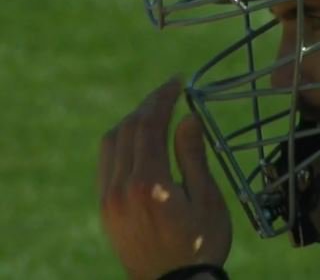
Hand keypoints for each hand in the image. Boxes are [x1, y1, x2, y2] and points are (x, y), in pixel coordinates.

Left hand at [98, 77, 231, 279]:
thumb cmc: (201, 244)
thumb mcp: (207, 199)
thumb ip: (193, 156)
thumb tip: (187, 118)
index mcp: (149, 184)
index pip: (149, 125)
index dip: (163, 98)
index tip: (178, 82)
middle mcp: (121, 188)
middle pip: (128, 128)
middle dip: (149, 103)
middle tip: (170, 90)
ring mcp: (108, 199)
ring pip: (112, 142)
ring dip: (133, 119)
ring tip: (156, 109)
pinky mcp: (105, 208)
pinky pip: (107, 161)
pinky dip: (122, 140)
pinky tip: (139, 137)